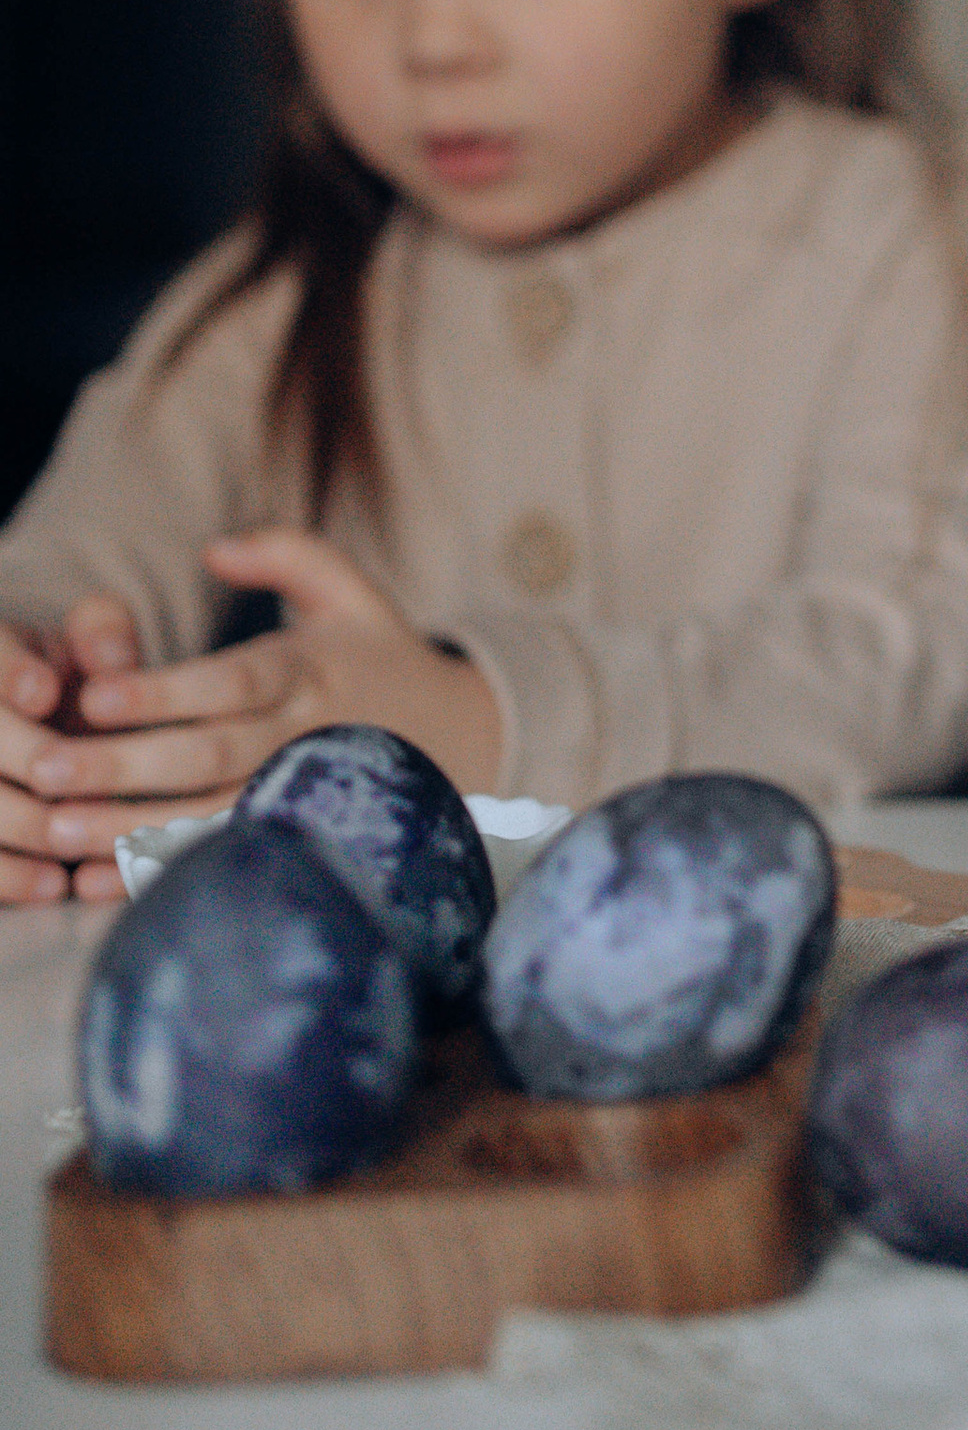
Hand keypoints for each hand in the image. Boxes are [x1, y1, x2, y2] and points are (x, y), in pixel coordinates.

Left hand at [15, 532, 501, 879]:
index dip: (165, 693)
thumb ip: (287, 554)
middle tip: (45, 768)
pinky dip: (159, 874)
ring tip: (53, 831)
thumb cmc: (377, 656)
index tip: (96, 696)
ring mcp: (298, 797)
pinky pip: (221, 860)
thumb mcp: (349, 591)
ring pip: (206, 818)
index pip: (232, 682)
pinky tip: (98, 882)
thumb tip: (216, 548)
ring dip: (125, 829)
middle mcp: (303, 737)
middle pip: (207, 757)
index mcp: (307, 671)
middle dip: (122, 767)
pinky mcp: (294, 837)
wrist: (459, 740)